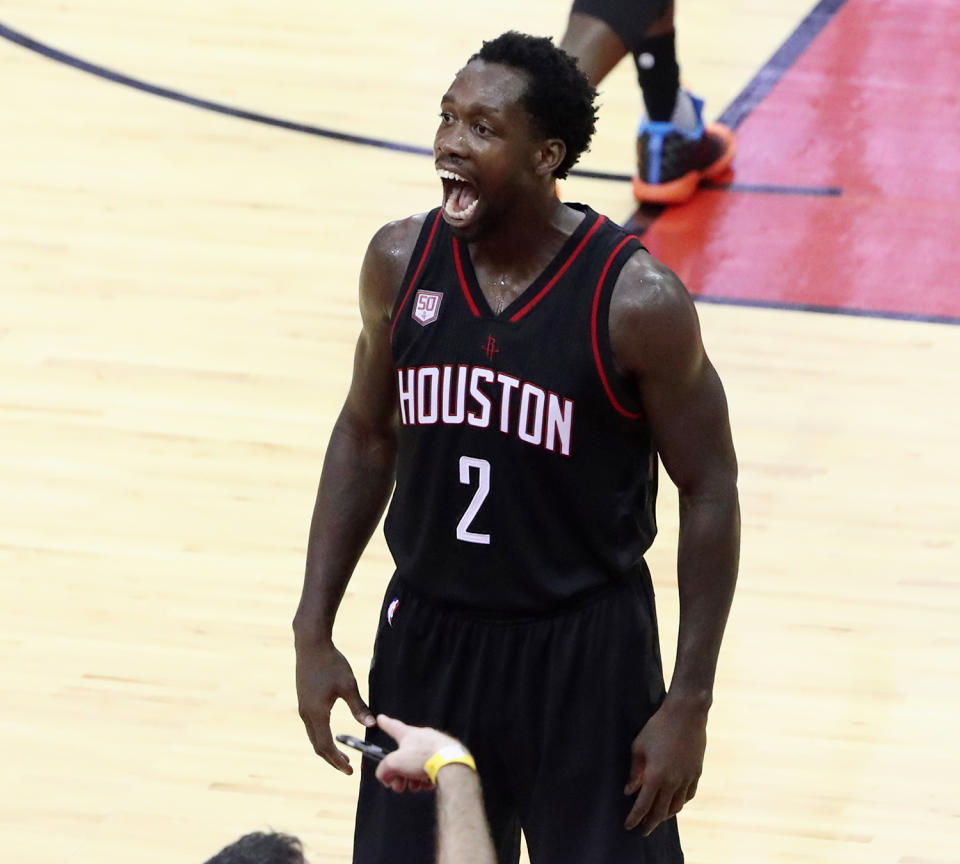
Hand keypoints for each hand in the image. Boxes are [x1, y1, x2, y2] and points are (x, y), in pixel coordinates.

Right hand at [295, 640, 374, 773]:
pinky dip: (322, 736)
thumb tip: (371, 725)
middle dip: (332, 759)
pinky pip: (312, 726)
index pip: (326, 745)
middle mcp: (306, 714)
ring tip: (341, 756)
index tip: (350, 770)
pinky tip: (331, 735)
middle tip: (348, 768)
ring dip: (326, 748)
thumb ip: (359, 707)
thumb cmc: (331, 663)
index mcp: (317, 713)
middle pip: (317, 745)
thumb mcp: (348, 685)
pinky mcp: (304, 701)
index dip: (337, 760)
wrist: (311, 645)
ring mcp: (303, 708)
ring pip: (314, 736)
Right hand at [375, 715, 463, 792]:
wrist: (450, 764)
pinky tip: (428, 784)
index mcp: (409, 734)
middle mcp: (423, 738)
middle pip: (404, 756)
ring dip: (413, 780)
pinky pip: (431, 771)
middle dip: (399, 773)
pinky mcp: (446, 758)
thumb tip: (385, 777)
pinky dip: (426, 779)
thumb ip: (383, 770)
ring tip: (415, 786)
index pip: (393, 726)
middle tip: (398, 785)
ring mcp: (435, 747)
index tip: (381, 718)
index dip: (385, 723)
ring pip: (417, 766)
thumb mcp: (394, 764)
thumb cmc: (423, 758)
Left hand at [624, 694, 707, 834]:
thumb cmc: (658, 727)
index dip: (635, 817)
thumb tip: (629, 791)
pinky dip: (680, 803)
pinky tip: (674, 803)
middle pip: (660, 811)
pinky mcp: (696, 773)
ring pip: (676, 806)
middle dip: (650, 823)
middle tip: (642, 830)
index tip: (628, 826)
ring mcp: (687, 779)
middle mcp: (673, 782)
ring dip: (665, 815)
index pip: (643, 805)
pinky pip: (688, 796)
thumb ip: (635, 771)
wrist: (686, 715)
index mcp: (655, 776)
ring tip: (657, 818)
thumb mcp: (639, 746)